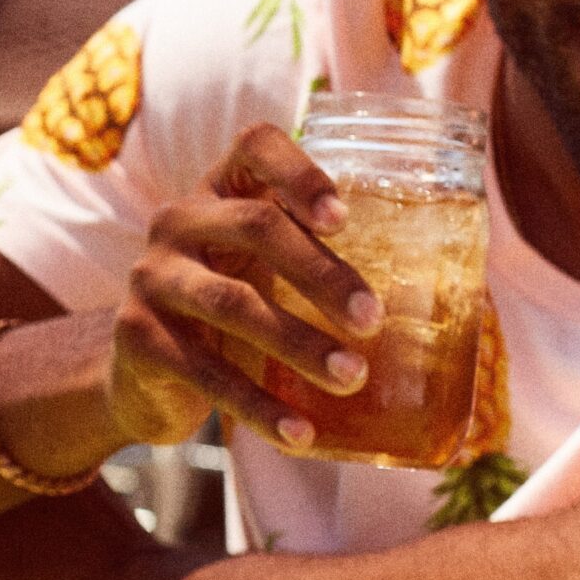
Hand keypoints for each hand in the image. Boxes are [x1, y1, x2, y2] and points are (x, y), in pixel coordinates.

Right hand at [113, 123, 383, 450]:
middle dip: (322, 273)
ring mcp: (151, 278)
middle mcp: (177, 222)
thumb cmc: (229, 311)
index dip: (300, 171)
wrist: (141, 375)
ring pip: (232, 303)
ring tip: (351, 378)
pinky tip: (300, 433)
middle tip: (373, 320)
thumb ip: (314, 257)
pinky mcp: (135, 337)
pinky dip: (258, 407)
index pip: (254, 146)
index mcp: (218, 193)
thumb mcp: (259, 269)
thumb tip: (444, 293)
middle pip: (254, 226)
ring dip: (299, 343)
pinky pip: (204, 371)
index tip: (344, 217)